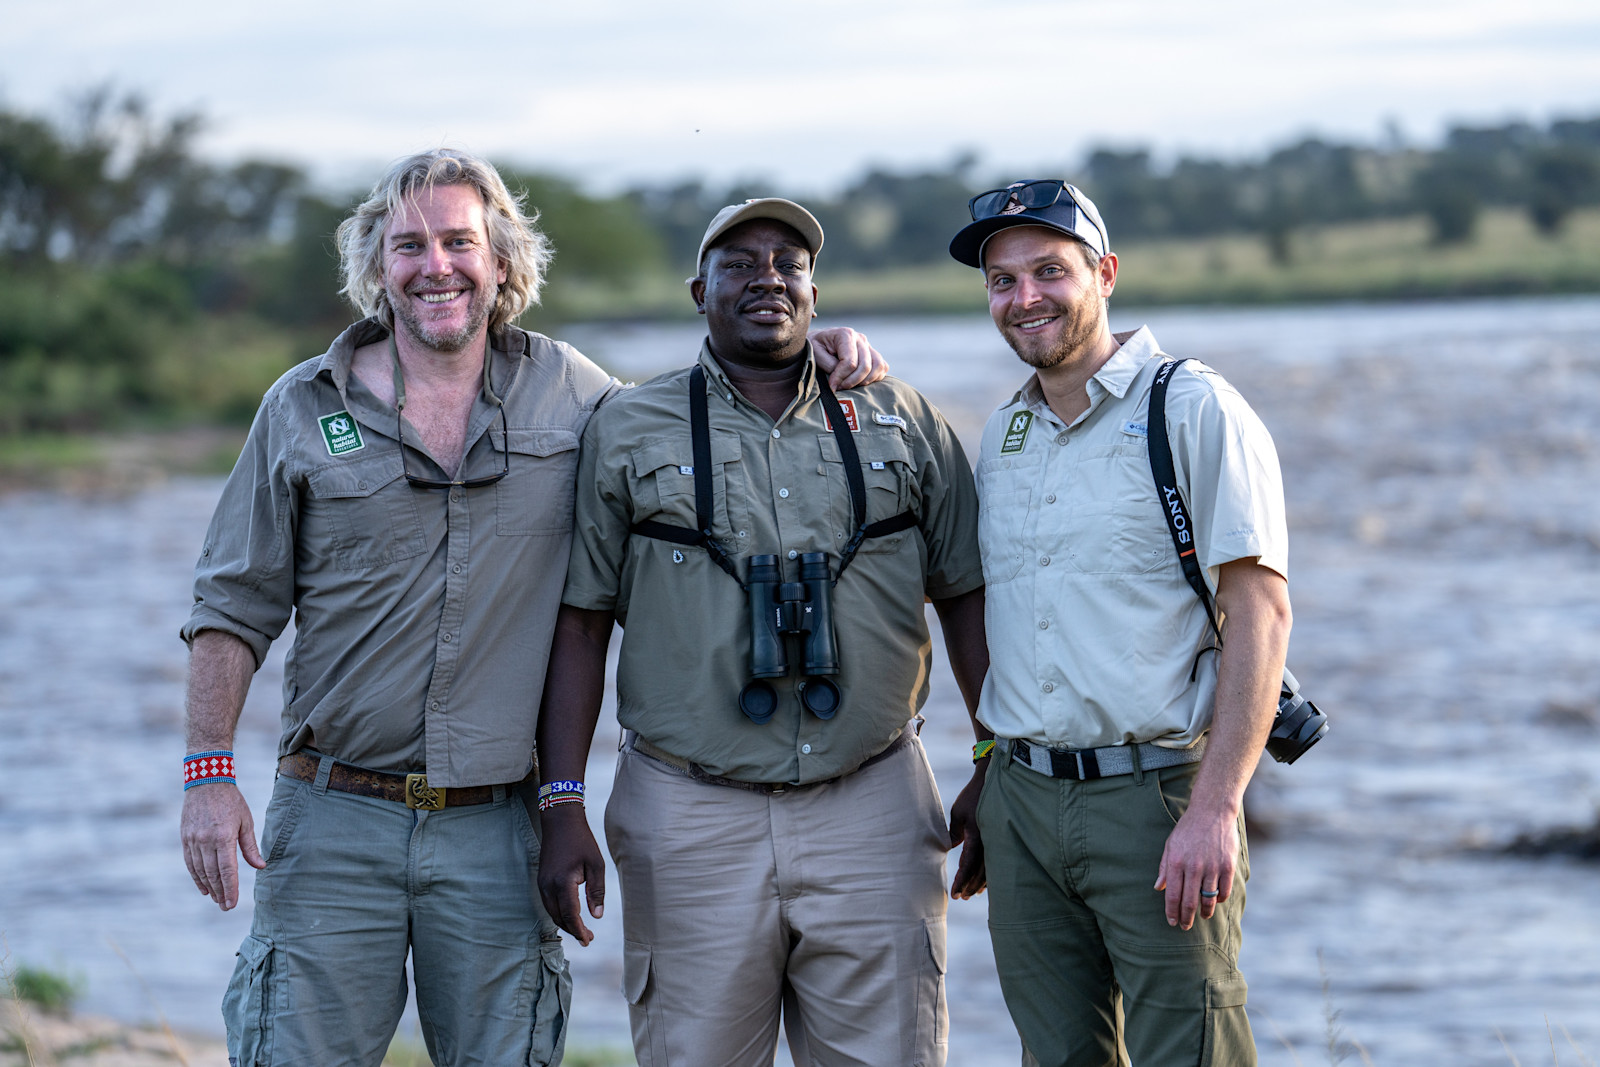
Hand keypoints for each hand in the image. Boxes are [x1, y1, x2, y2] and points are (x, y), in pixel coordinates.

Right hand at [180, 783, 263, 910]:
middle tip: (226, 907)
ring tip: (217, 899)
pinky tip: (204, 887)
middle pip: (213, 874)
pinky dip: (196, 877)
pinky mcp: (185, 838)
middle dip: (220, 892)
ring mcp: (193, 840)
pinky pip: (190, 863)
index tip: (232, 904)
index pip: (227, 870)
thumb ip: (250, 847)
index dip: (230, 889)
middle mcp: (206, 841)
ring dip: (209, 887)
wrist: (206, 782)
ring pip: (200, 871)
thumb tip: (261, 867)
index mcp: (224, 837)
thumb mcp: (246, 822)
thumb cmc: (231, 801)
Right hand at [536, 805, 605, 945]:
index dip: (579, 930)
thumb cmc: (582, 841)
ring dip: (565, 923)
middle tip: (588, 938)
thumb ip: (597, 891)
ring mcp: (542, 883)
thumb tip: (596, 916)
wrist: (560, 822)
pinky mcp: (541, 880)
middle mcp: (548, 885)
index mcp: (563, 882)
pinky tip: (570, 915)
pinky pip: (548, 904)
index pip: (570, 914)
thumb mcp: (596, 864)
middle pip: (558, 917)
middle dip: (573, 930)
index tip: (589, 940)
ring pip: (552, 912)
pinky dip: (559, 913)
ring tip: (581, 930)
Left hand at [809, 327, 887, 388]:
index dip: (841, 377)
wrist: (819, 341)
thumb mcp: (815, 353)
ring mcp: (868, 346)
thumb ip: (828, 364)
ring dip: (865, 380)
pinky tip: (860, 382)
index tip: (832, 385)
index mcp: (845, 334)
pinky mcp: (873, 353)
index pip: (850, 362)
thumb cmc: (816, 347)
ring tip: (849, 385)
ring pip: (877, 366)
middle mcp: (860, 338)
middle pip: (865, 366)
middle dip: (851, 381)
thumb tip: (841, 379)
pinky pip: (882, 367)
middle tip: (839, 388)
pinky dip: (875, 377)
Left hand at [947, 762, 987, 898]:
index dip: (961, 881)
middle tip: (960, 897)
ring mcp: (996, 840)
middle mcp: (989, 842)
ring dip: (980, 883)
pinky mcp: (999, 838)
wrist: (991, 782)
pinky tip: (984, 882)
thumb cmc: (972, 797)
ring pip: (990, 869)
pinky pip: (995, 861)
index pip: (968, 865)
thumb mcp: (958, 813)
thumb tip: (951, 849)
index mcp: (977, 836)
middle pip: (980, 872)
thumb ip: (954, 833)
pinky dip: (989, 874)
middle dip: (969, 886)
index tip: (954, 892)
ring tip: (971, 893)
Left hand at [1154, 804, 1239, 929]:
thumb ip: (1165, 867)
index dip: (1172, 912)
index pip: (1172, 895)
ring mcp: (1212, 867)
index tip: (1172, 922)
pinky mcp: (1228, 865)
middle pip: (1189, 901)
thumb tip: (1158, 888)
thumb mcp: (1170, 845)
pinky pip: (1224, 890)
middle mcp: (1194, 867)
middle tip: (1185, 927)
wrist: (1212, 811)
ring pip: (1208, 899)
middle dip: (1186, 918)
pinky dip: (1219, 899)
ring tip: (1203, 917)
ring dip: (1205, 912)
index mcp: (1176, 862)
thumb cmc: (1188, 829)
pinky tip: (1215, 901)